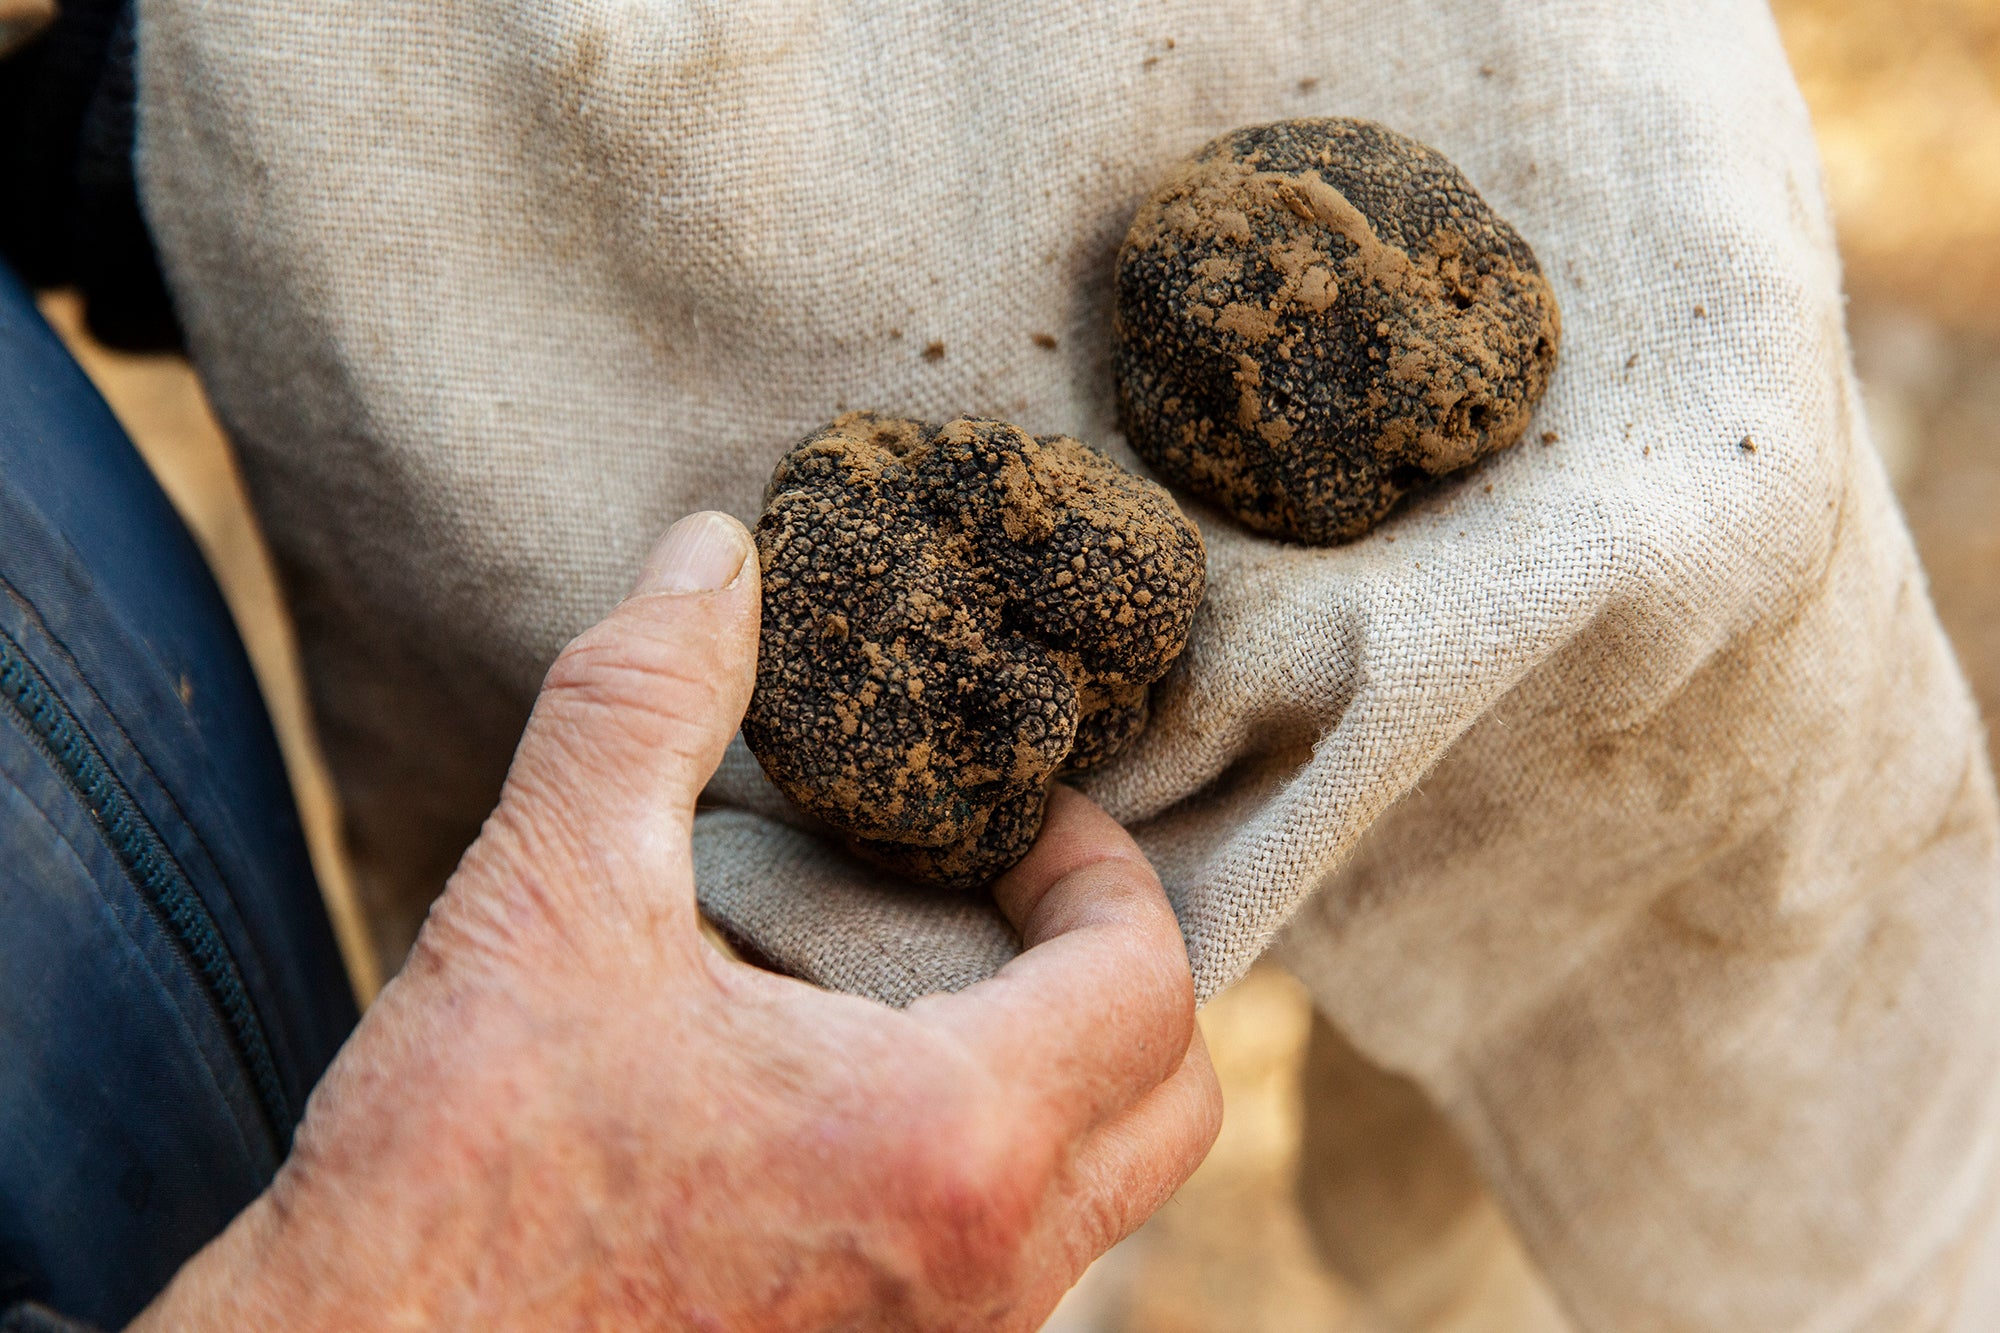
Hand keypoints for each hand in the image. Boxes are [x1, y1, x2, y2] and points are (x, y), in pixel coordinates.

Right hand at [131, 511, 1220, 1330]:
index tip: (1012, 823)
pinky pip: (1011, 1262)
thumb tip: (713, 557)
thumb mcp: (545, 906)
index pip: (1149, 980)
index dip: (1101, 866)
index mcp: (948, 1146)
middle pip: (1171, 1102)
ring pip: (1099, 1195)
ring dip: (1055, 1070)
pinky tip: (849, 1101)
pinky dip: (985, 1160)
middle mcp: (986, 1277)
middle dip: (1116, 972)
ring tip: (923, 979)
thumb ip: (644, 704)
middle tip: (1001, 895)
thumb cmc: (450, 1184)